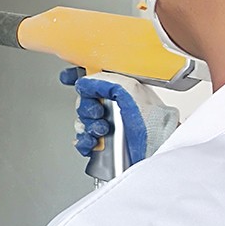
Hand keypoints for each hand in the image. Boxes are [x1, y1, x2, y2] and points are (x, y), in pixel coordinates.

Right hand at [59, 67, 179, 163]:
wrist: (157, 149)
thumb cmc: (152, 120)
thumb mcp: (128, 90)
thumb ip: (102, 82)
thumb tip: (83, 83)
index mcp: (120, 89)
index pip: (94, 79)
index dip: (78, 76)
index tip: (67, 77)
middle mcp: (114, 106)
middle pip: (84, 102)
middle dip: (87, 108)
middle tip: (98, 113)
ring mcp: (109, 125)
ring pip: (83, 122)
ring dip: (87, 126)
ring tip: (101, 130)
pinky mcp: (105, 144)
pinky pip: (84, 140)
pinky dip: (83, 142)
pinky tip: (91, 142)